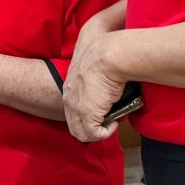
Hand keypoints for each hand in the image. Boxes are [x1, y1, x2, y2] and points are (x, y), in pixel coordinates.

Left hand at [62, 28, 127, 142]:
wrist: (110, 55)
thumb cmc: (105, 49)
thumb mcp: (93, 53)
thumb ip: (95, 57)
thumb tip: (107, 55)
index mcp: (70, 84)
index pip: (73, 105)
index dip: (87, 111)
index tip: (102, 108)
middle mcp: (69, 97)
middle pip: (73, 122)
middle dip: (90, 125)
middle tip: (107, 120)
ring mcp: (76, 107)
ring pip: (80, 132)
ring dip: (97, 131)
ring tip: (112, 123)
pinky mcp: (87, 115)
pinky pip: (93, 135)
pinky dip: (104, 133)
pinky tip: (115, 124)